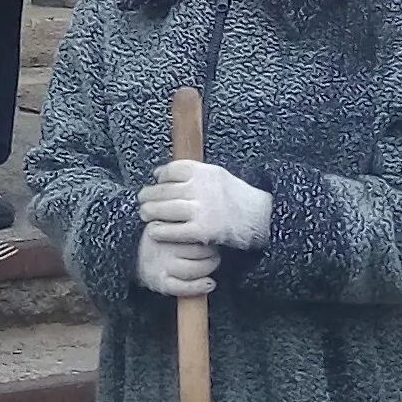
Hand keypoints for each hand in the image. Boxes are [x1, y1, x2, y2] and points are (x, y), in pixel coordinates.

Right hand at [136, 224, 218, 298]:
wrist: (130, 257)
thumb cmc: (157, 238)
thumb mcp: (163, 222)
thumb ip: (180, 219)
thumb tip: (207, 218)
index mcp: (161, 226)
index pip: (192, 229)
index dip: (206, 232)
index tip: (209, 233)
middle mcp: (161, 245)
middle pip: (199, 250)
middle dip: (211, 251)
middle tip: (213, 250)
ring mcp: (161, 265)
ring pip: (195, 268)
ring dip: (208, 267)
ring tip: (211, 263)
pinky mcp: (161, 283)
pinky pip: (185, 287)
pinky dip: (199, 286)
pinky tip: (210, 284)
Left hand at [137, 158, 273, 252]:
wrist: (260, 218)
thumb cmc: (236, 196)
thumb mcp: (217, 175)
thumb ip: (191, 173)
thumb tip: (159, 174)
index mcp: (205, 171)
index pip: (172, 170)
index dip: (160, 176)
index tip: (155, 181)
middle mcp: (202, 187)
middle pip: (164, 190)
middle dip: (148, 195)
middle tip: (141, 199)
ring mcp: (202, 209)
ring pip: (165, 209)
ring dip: (150, 211)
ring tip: (145, 213)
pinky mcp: (203, 230)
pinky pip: (174, 230)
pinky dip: (161, 230)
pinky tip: (154, 231)